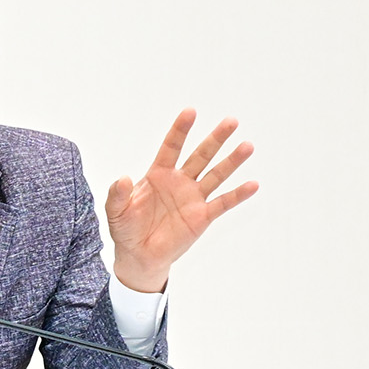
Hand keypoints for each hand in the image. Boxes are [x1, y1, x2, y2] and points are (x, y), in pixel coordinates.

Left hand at [105, 110, 256, 292]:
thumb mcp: (116, 212)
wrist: (139, 256)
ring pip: (216, 175)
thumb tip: (121, 178)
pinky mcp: (203, 216)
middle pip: (201, 155)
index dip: (180, 130)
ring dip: (231, 161)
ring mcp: (193, 198)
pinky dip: (238, 195)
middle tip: (231, 121)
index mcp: (158, 175)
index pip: (171, 148)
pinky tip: (252, 184)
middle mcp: (180, 181)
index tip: (190, 111)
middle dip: (215, 139)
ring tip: (247, 146)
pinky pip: (223, 203)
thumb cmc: (126, 229)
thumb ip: (117, 194)